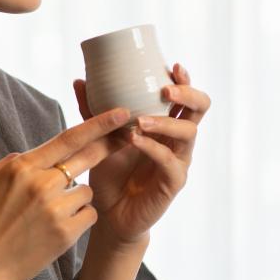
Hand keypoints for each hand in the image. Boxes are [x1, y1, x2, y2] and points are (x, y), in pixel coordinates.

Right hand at [0, 105, 131, 279]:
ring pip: (86, 191)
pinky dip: (80, 219)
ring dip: (76, 198)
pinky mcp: (66, 234)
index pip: (68, 138)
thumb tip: (30, 155)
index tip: (121, 113)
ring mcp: (55, 210)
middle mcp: (41, 184)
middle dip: (108, 146)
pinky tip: (58, 227)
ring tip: (50, 213)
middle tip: (126, 138)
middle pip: (86, 158)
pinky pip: (89, 215)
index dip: (99, 123)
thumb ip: (10, 163)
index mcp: (21, 167)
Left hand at [69, 62, 210, 245]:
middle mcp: (177, 140)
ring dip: (164, 122)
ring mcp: (178, 161)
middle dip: (187, 95)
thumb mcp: (99, 136)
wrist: (108, 212)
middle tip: (166, 91)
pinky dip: (153, 148)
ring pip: (189, 134)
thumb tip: (80, 79)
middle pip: (200, 110)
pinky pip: (171, 162)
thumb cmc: (109, 171)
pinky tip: (135, 140)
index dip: (184, 80)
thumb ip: (92, 110)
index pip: (184, 97)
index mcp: (165, 124)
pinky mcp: (173, 182)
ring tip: (140, 120)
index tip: (172, 66)